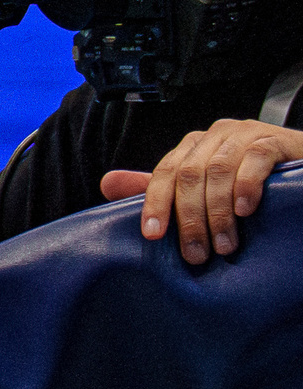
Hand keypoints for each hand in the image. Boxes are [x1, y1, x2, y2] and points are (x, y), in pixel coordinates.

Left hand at [99, 119, 302, 264]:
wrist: (300, 166)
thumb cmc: (250, 179)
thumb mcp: (203, 186)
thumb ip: (161, 187)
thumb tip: (106, 184)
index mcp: (192, 147)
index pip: (164, 173)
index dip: (156, 204)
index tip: (153, 235)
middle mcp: (214, 136)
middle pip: (189, 175)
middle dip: (190, 218)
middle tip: (196, 254)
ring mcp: (244, 134)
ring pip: (218, 170)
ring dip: (218, 211)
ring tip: (225, 245)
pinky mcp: (273, 140)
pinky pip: (254, 159)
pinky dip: (246, 185)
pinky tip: (246, 210)